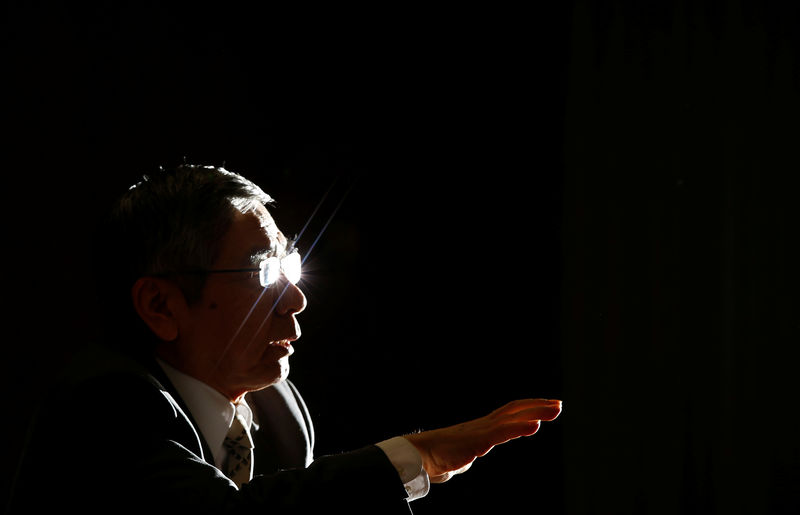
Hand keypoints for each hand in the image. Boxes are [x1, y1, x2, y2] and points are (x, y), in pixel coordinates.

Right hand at [403, 398, 561, 482]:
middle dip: (537, 406)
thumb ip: (466, 456)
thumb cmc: (440, 456)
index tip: (547, 407)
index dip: (528, 408)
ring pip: (513, 417)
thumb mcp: (460, 456)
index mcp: (483, 427)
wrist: (422, 455)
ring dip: (535, 412)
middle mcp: (485, 424)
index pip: (509, 412)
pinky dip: (520, 427)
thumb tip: (463, 463)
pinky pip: (503, 431)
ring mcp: (483, 430)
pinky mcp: (479, 439)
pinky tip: (534, 425)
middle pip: (515, 409)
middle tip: (558, 405)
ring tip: (555, 410)